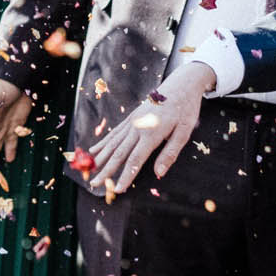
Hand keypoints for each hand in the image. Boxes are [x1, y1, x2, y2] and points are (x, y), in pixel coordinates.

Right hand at [88, 64, 212, 193]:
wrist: (180, 84)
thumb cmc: (185, 109)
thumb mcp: (184, 131)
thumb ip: (169, 153)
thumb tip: (158, 173)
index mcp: (151, 133)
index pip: (134, 160)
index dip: (125, 176)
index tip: (117, 190)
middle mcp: (137, 128)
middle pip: (118, 154)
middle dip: (105, 171)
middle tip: (94, 184)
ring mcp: (131, 122)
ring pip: (112, 143)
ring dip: (100, 159)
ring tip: (90, 170)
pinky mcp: (130, 118)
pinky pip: (114, 133)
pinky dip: (103, 143)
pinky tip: (93, 151)